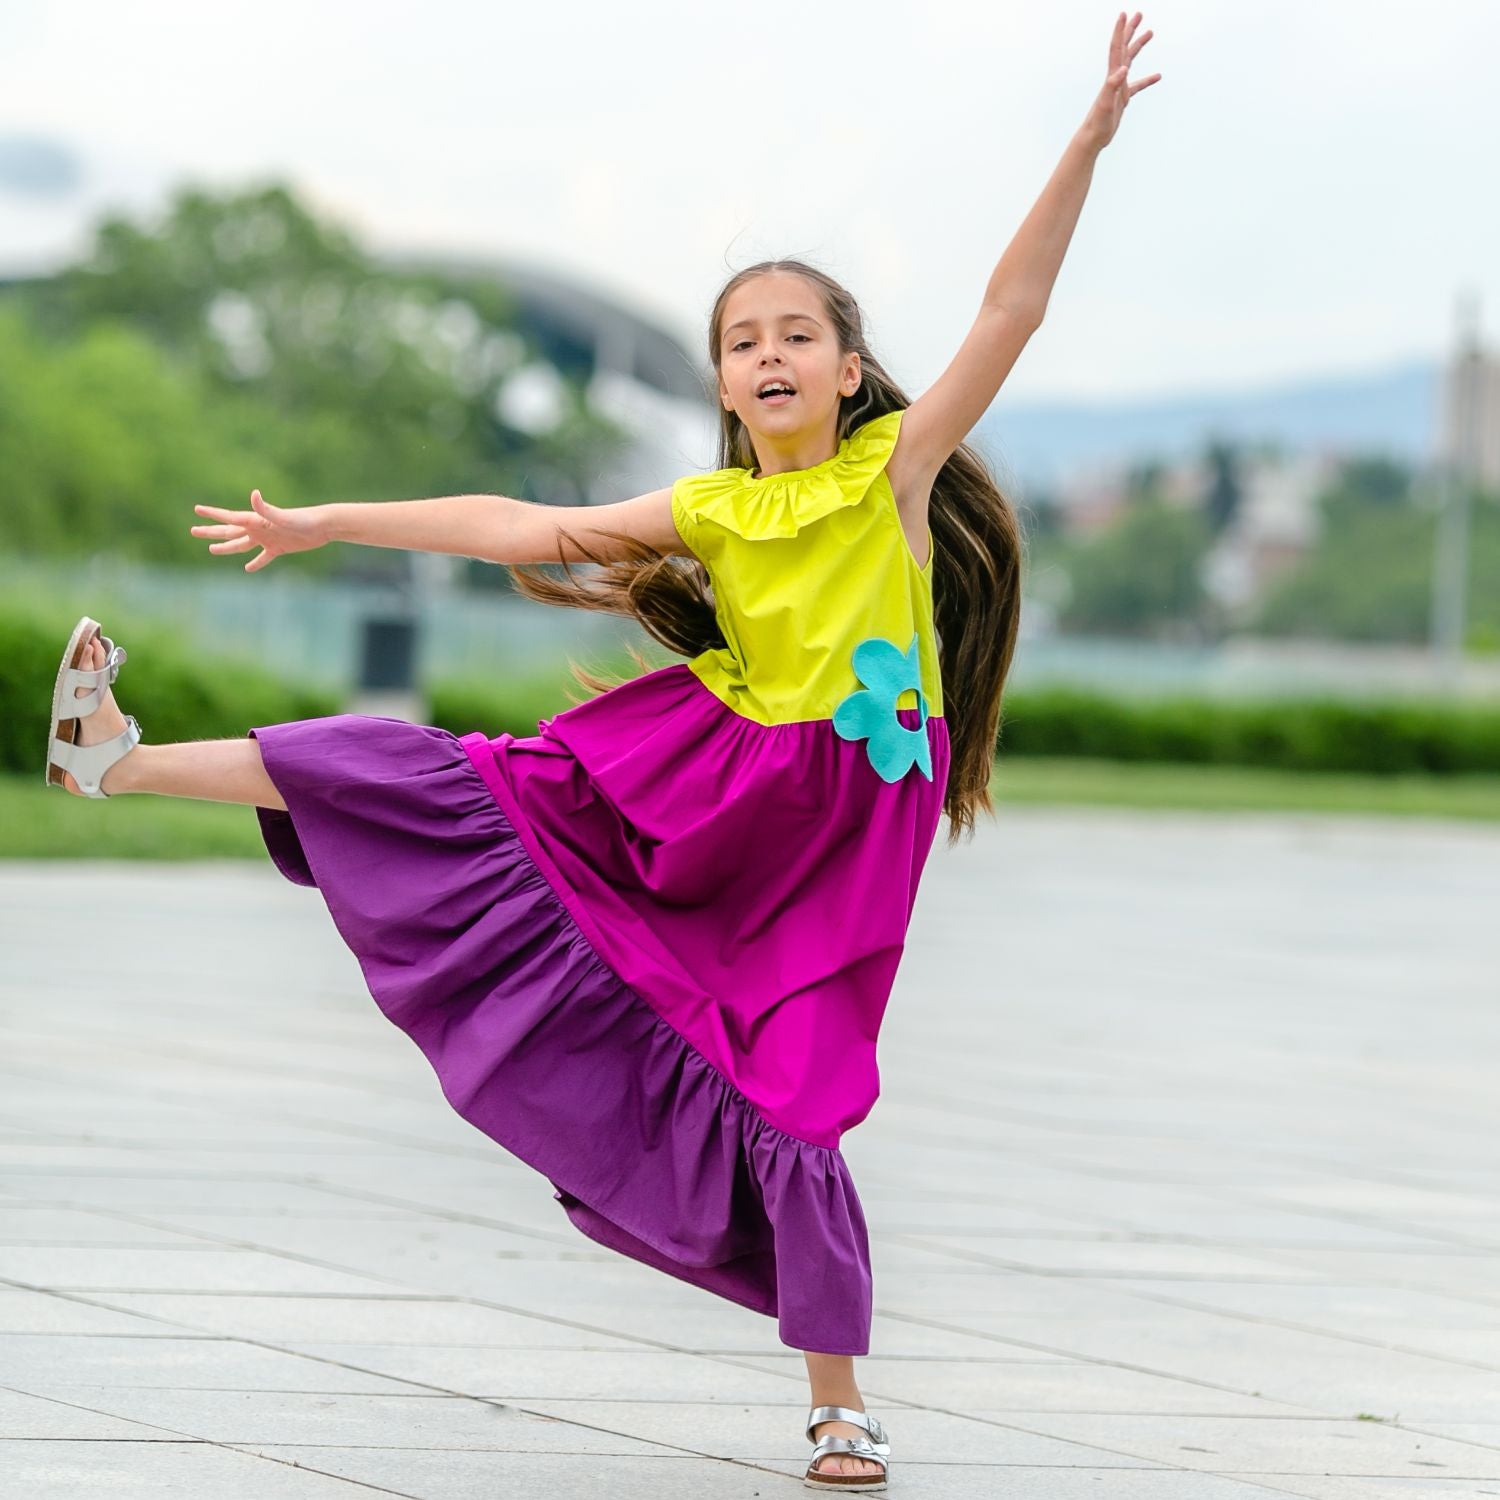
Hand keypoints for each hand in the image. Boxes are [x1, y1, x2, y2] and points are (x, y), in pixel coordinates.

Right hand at [189, 489, 329, 571]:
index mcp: (255, 520)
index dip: (212, 514)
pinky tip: (248, 569)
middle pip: (229, 531)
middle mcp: (258, 528)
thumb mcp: (282, 516)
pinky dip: (256, 563)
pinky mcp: (279, 548)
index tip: (196, 509)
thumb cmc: (303, 519)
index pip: (228, 517)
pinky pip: (263, 557)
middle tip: (193, 531)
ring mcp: (267, 538)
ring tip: (211, 549)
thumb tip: (254, 494)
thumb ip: (265, 508)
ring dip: (227, 547)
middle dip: (211, 532)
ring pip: (242, 545)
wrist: (323, 526)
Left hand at [1080, 11, 1160, 151]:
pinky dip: (1147, 79)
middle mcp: (1115, 78)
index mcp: (1112, 77)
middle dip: (1130, 30)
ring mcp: (1119, 87)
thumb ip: (1112, 85)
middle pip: (1124, 48)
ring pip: (1131, 61)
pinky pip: (1137, 85)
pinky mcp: (1122, 98)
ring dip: (1138, 45)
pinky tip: (1157, 76)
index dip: (1120, 31)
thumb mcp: (1106, 103)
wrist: (1092, 138)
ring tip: (1150, 32)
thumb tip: (1123, 68)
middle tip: (1139, 14)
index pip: (1117, 49)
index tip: (1124, 14)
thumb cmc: (1097, 122)